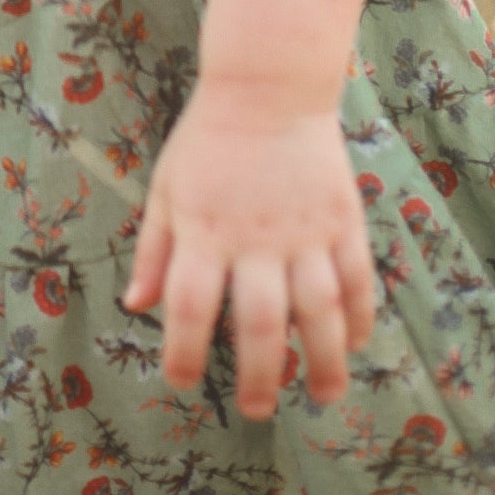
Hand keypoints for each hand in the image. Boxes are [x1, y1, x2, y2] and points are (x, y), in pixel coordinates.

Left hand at [120, 82, 377, 418]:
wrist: (267, 86)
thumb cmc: (207, 139)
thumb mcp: (166, 187)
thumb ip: (153, 250)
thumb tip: (135, 306)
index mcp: (204, 231)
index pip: (191, 307)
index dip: (184, 352)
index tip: (182, 382)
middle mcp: (255, 238)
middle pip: (261, 322)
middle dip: (260, 375)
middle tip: (258, 409)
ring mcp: (305, 230)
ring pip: (319, 311)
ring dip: (323, 361)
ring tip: (321, 395)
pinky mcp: (342, 219)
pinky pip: (356, 279)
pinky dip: (359, 316)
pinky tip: (354, 344)